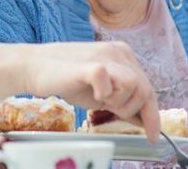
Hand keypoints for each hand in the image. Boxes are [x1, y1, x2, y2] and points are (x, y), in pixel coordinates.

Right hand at [23, 41, 160, 142]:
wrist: (35, 67)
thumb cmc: (68, 80)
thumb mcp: (102, 93)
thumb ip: (122, 101)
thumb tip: (144, 120)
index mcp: (123, 55)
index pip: (148, 87)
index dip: (153, 114)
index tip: (153, 135)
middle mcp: (118, 52)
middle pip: (145, 89)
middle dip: (131, 110)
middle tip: (110, 112)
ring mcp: (105, 56)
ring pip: (134, 86)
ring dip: (118, 102)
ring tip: (99, 100)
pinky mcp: (90, 64)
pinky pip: (108, 81)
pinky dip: (104, 93)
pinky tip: (94, 94)